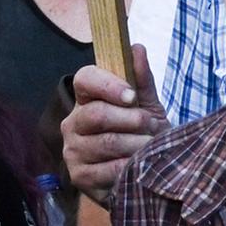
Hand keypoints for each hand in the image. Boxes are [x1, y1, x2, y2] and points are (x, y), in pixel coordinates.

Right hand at [61, 46, 167, 199]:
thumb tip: (137, 48)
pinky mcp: (79, 177)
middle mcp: (72, 124)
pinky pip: (108, 169)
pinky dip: (130, 166)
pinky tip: (140, 165)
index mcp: (86, 99)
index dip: (108, 84)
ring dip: (137, 144)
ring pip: (106, 143)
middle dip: (132, 120)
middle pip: (97, 114)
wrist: (141, 173)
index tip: (132, 96)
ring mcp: (72, 151)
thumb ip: (141, 80)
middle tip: (153, 126)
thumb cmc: (140, 133)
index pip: (85, 79)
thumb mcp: (146, 105)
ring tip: (151, 145)